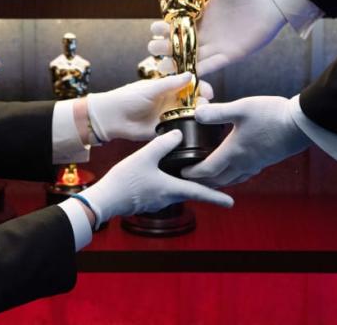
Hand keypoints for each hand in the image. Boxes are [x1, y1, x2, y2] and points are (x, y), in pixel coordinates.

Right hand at [80, 130, 233, 224]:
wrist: (105, 199)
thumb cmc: (124, 181)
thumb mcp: (145, 156)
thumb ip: (163, 144)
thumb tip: (179, 134)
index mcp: (171, 189)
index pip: (200, 193)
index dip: (217, 197)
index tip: (231, 202)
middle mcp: (167, 198)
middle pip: (191, 192)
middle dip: (204, 188)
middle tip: (217, 181)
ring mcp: (157, 201)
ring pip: (177, 192)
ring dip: (187, 185)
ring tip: (194, 175)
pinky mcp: (148, 201)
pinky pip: (165, 192)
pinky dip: (172, 185)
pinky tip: (167, 175)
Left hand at [86, 73, 212, 141]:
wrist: (112, 118)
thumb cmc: (127, 98)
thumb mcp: (150, 89)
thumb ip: (170, 84)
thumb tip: (190, 75)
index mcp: (168, 87)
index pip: (189, 84)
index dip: (200, 86)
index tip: (208, 90)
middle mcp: (171, 100)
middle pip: (193, 100)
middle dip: (202, 101)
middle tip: (206, 104)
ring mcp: (169, 115)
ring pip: (189, 115)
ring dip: (197, 115)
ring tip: (201, 115)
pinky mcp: (165, 129)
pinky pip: (180, 129)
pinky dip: (188, 129)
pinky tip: (196, 129)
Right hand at [148, 0, 285, 75]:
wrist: (269, 1)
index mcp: (198, 18)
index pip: (174, 27)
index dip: (163, 30)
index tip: (156, 28)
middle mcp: (204, 35)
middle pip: (178, 46)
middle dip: (163, 48)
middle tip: (155, 47)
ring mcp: (215, 47)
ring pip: (190, 60)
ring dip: (176, 64)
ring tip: (162, 66)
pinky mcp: (228, 56)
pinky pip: (211, 66)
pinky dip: (199, 71)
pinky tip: (187, 74)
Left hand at [181, 96, 311, 187]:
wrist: (300, 124)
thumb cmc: (271, 115)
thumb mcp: (241, 108)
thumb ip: (217, 112)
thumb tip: (196, 114)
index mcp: (233, 152)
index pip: (207, 169)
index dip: (192, 172)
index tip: (181, 171)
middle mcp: (243, 163)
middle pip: (218, 179)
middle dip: (202, 182)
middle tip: (189, 180)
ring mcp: (255, 164)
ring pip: (231, 180)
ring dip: (217, 181)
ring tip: (207, 179)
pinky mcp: (265, 161)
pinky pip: (244, 175)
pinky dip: (233, 177)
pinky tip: (234, 170)